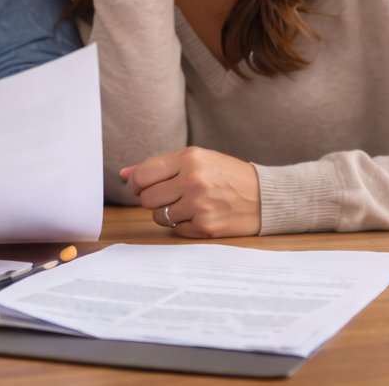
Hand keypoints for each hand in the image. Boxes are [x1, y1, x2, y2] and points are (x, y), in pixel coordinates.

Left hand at [121, 146, 260, 236]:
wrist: (264, 196)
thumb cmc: (226, 175)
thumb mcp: (197, 160)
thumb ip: (159, 166)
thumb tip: (123, 175)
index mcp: (189, 158)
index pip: (142, 174)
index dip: (137, 183)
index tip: (143, 187)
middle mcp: (193, 180)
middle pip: (146, 198)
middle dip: (152, 199)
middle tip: (170, 196)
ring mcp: (200, 205)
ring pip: (158, 216)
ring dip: (167, 213)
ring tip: (186, 205)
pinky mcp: (206, 226)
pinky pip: (176, 230)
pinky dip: (183, 225)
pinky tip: (199, 215)